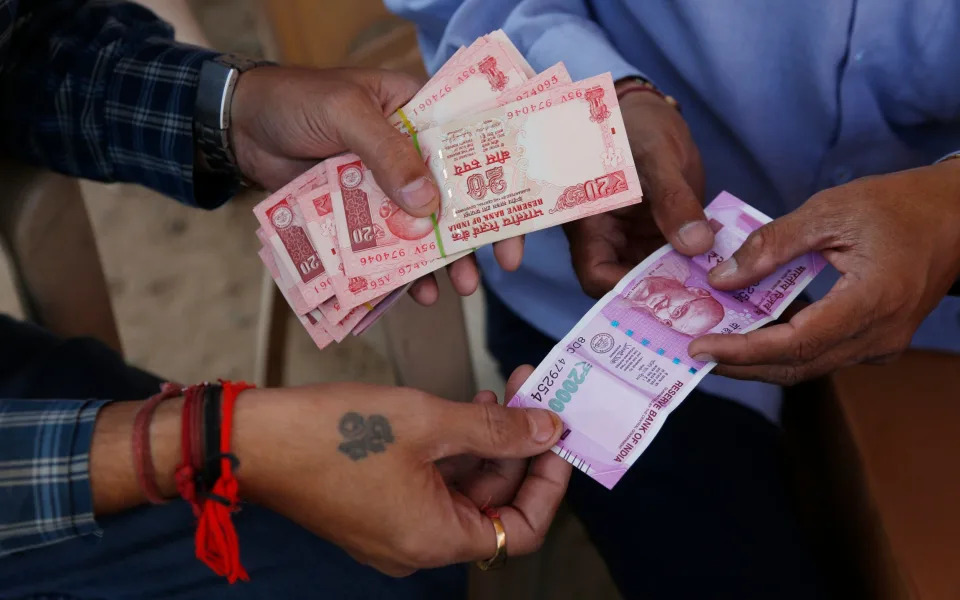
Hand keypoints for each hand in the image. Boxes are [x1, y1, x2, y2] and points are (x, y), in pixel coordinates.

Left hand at [230, 66, 522, 304]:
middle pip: (455, 195)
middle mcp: (409, 151)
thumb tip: (428, 205)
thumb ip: (387, 154)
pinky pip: (389, 245)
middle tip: (496, 269)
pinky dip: (402, 270)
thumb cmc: (296, 102)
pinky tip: (414, 292)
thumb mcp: (346, 116)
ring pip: (425, 227)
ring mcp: (385, 186)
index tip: (514, 218)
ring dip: (444, 259)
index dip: (497, 182)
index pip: (470, 146)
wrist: (240, 126)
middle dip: (477, 234)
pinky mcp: (360, 213)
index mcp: (417, 113)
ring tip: (460, 287)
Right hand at [235, 369, 570, 576]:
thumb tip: (548, 430)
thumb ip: (495, 428)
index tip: (557, 437)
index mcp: (435, 539)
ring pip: (461, 488)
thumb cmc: (334, 433)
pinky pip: (430, 484)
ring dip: (484, 442)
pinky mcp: (376, 506)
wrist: (252, 439)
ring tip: (497, 391)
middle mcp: (418, 545)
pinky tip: (461, 408)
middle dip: (516, 448)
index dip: (547, 483)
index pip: (522, 529)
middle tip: (530, 395)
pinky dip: (450, 449)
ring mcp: (395, 528)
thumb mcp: (427, 422)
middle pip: (492, 503)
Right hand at [564, 86, 709, 297]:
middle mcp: (607, 239)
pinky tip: (720, 272)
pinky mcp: (656, 237)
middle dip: (659, 296)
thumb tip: (696, 245)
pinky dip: (692, 268)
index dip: (623, 291)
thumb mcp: (658, 158)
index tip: (666, 296)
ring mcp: (632, 240)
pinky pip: (671, 261)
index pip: (595, 273)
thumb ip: (674, 199)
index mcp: (589, 221)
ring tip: (717, 293)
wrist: (651, 114)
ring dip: (680, 284)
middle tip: (700, 304)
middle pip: (624, 284)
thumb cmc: (638, 127)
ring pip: (651, 277)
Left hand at [688, 161, 959, 384]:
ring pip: (808, 365)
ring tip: (714, 343)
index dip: (744, 351)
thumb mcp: (830, 211)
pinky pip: (822, 353)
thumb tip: (721, 278)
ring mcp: (881, 344)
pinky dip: (783, 348)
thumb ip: (772, 245)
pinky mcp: (877, 340)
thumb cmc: (900, 205)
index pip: (796, 343)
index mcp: (871, 301)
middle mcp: (879, 335)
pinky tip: (751, 333)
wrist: (959, 214)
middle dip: (741, 364)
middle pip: (797, 366)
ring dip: (759, 359)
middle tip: (694, 351)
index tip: (700, 347)